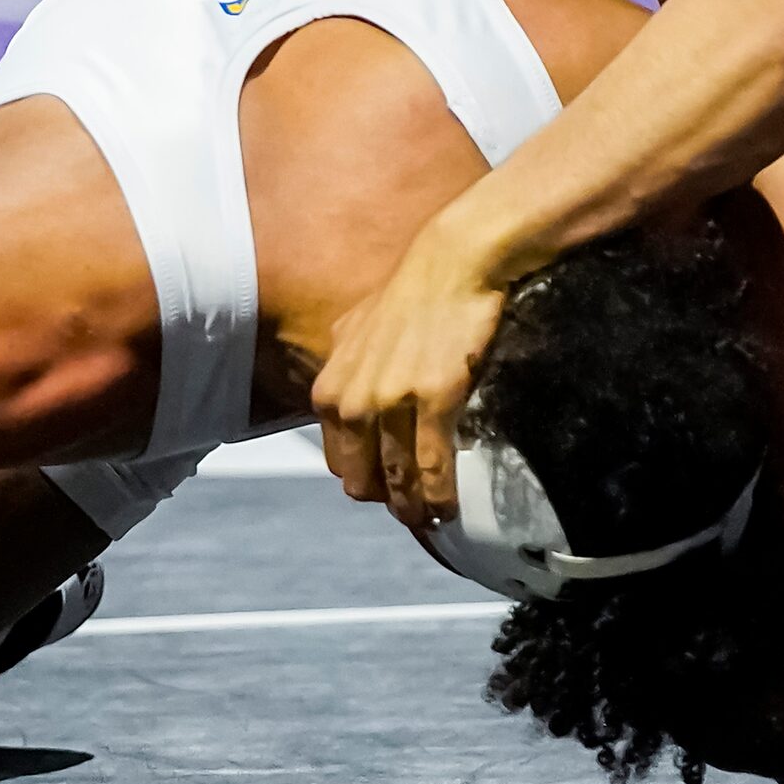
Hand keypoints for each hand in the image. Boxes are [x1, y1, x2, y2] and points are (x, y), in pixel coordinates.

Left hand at [312, 227, 510, 526]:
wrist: (453, 264)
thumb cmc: (410, 294)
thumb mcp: (355, 330)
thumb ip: (343, 366)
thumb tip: (342, 386)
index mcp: (330, 391)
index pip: (338, 462)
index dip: (366, 482)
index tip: (391, 489)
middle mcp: (353, 402)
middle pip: (362, 481)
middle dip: (388, 501)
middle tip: (414, 509)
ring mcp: (391, 404)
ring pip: (398, 481)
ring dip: (415, 509)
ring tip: (433, 519)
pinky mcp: (433, 401)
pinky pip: (433, 467)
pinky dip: (439, 496)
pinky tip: (449, 509)